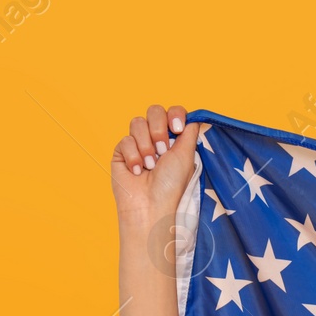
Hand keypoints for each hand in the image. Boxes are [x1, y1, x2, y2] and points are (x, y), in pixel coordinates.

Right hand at [110, 103, 200, 222]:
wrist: (149, 204)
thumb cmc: (171, 184)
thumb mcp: (186, 155)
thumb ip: (189, 132)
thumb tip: (195, 116)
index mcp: (174, 139)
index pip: (172, 112)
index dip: (174, 114)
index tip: (177, 128)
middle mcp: (156, 138)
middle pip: (154, 111)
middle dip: (158, 129)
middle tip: (163, 150)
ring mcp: (138, 143)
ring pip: (137, 122)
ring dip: (146, 145)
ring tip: (151, 165)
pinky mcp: (121, 151)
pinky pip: (125, 140)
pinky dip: (133, 156)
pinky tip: (137, 171)